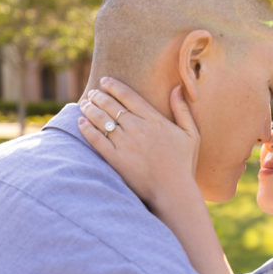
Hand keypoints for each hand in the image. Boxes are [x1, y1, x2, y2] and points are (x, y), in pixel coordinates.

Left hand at [79, 77, 200, 211]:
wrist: (173, 192)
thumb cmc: (183, 164)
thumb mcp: (191, 135)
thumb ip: (182, 110)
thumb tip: (177, 87)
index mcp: (155, 120)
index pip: (129, 96)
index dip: (114, 86)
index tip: (105, 81)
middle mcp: (138, 128)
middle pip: (112, 105)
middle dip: (99, 96)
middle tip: (93, 93)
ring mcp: (125, 144)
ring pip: (102, 120)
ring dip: (90, 109)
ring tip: (84, 104)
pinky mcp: (116, 159)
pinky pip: (97, 140)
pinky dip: (87, 129)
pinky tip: (81, 123)